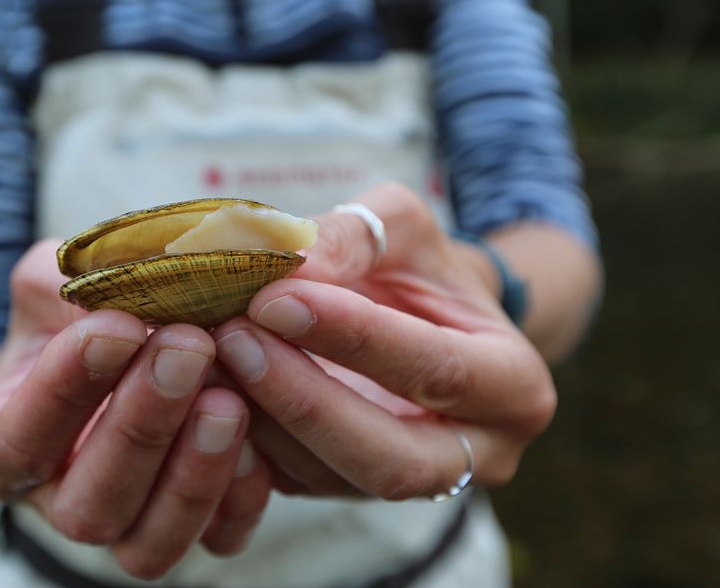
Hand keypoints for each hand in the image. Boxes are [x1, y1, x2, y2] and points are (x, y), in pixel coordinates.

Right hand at [0, 240, 271, 577]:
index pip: (21, 434)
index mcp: (8, 443)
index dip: (65, 386)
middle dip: (139, 425)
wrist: (121, 358)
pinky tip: (258, 443)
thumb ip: (68, 281)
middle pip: (89, 502)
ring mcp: (128, 527)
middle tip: (187, 347)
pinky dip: (238, 499)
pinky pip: (217, 541)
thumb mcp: (54, 288)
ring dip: (190, 474)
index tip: (116, 327)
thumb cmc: (76, 321)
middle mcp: (63, 501)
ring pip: (149, 542)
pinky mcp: (193, 531)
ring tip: (227, 400)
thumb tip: (117, 270)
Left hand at [212, 183, 556, 498]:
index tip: (274, 298)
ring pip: (335, 479)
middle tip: (233, 337)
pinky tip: (207, 393)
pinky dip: (248, 444)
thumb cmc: (417, 268)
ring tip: (211, 355)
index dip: (353, 337)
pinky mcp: (353, 491)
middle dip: (304, 400)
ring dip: (264, 422)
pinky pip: (297, 487)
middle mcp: (478, 453)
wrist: (419, 315)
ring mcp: (415, 485)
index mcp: (512, 383)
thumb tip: (285, 261)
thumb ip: (352, 236)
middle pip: (390, 456)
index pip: (436, 368)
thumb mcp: (401, 227)